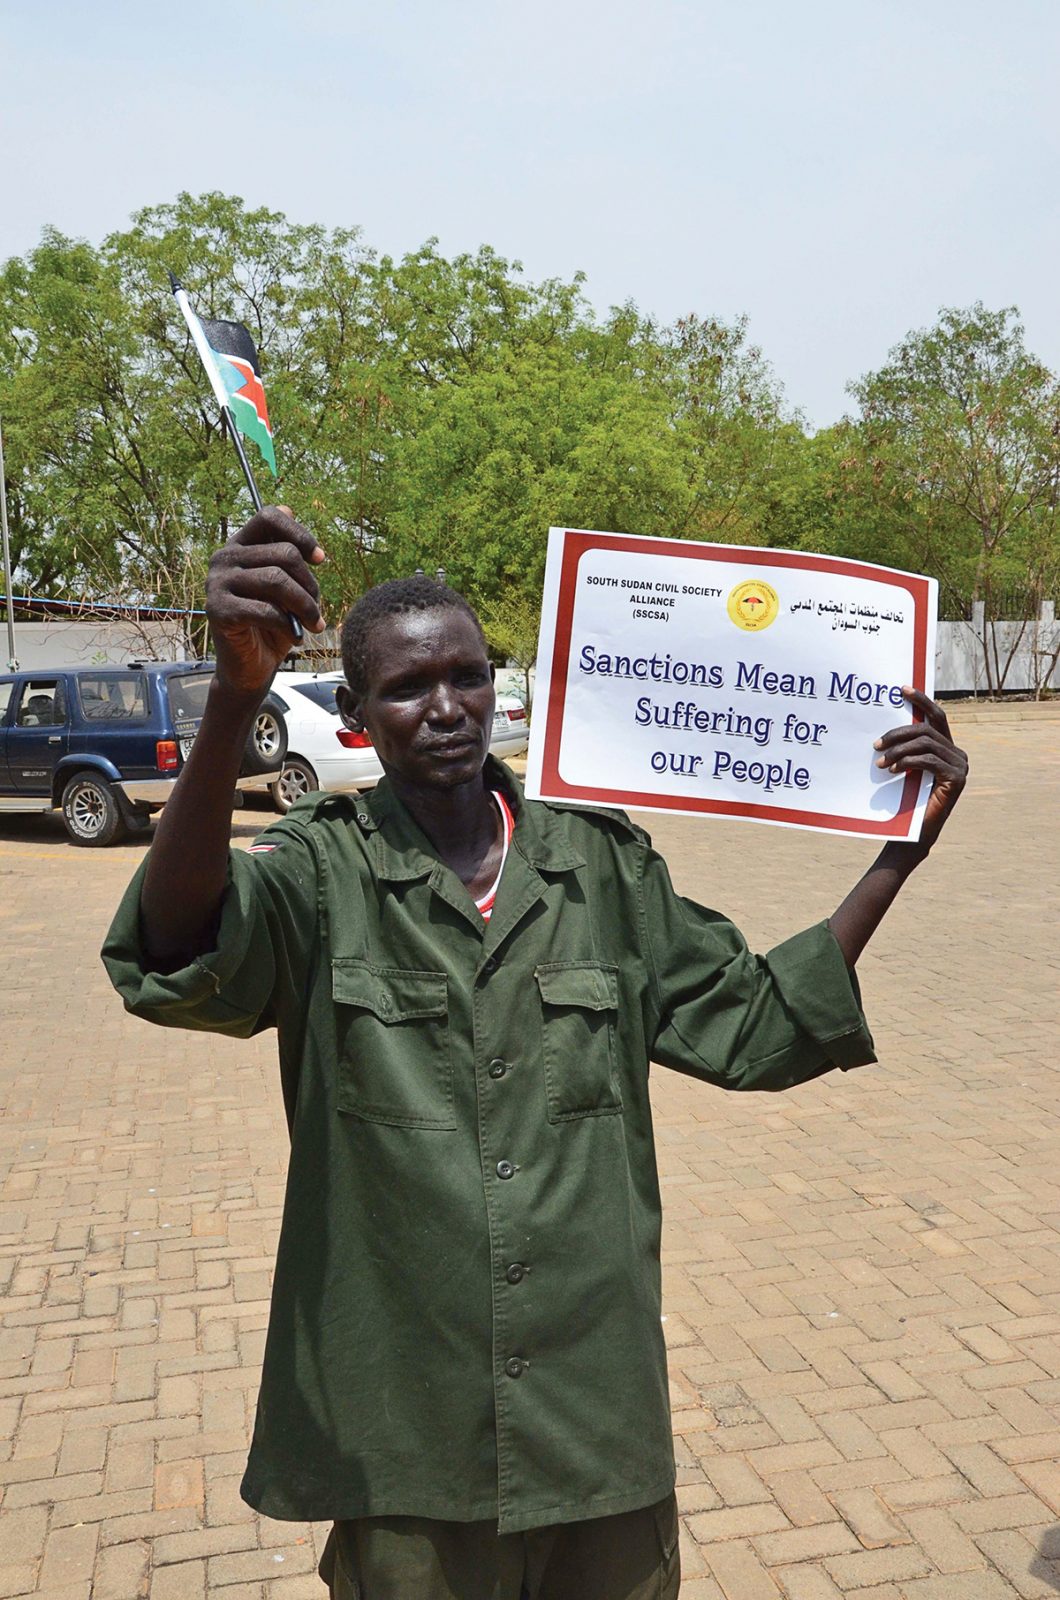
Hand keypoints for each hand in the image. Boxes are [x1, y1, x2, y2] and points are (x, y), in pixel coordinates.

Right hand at [205, 507, 326, 695]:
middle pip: (284, 553)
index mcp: (240, 545)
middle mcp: (224, 558)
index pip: (269, 516)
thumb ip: (286, 554)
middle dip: (310, 583)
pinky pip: (266, 610)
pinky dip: (288, 626)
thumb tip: (289, 509)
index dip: (300, 534)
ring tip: (312, 623)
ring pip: (278, 580)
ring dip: (306, 606)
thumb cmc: (272, 624)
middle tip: (316, 609)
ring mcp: (217, 583)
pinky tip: (295, 638)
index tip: (320, 559)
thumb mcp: (286, 586)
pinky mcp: (218, 610)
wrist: (250, 667)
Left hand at [874, 688, 967, 849]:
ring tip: (880, 763)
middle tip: (876, 744)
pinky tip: (893, 770)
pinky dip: (908, 762)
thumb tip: (883, 727)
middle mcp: (958, 754)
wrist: (911, 833)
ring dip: (898, 751)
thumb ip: (903, 747)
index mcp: (946, 748)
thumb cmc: (904, 800)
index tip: (902, 689)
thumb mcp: (902, 767)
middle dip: (899, 733)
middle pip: (927, 729)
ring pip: (925, 743)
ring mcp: (961, 766)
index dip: (921, 700)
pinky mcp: (957, 778)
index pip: (936, 716)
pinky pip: (929, 760)